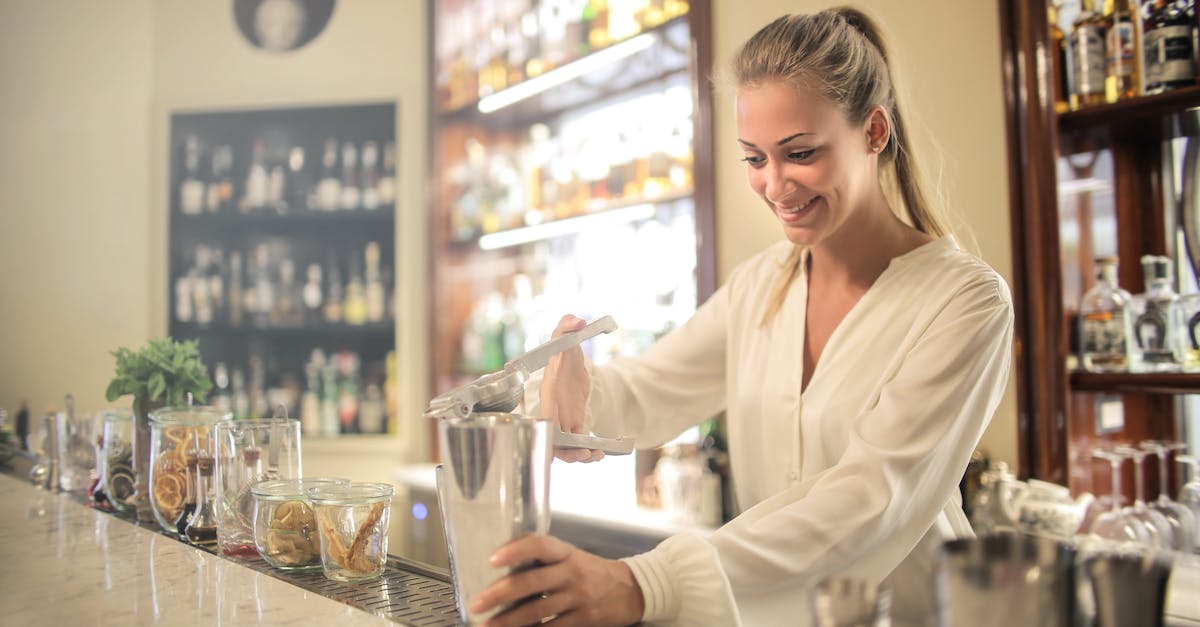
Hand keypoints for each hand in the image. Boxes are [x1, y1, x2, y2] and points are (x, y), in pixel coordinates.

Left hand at [471, 535, 643, 626]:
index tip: (493, 559)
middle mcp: (572, 572)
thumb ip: (544, 561)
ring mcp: (579, 597)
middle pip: (531, 582)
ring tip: (488, 626)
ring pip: (537, 610)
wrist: (632, 590)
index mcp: (567, 553)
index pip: (539, 545)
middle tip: (478, 603)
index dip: (515, 550)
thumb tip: (504, 569)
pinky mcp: (584, 620)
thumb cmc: (593, 572)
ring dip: (508, 621)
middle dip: (500, 594)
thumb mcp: (572, 557)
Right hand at [541, 315, 603, 462]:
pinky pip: (576, 444)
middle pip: (551, 438)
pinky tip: (599, 454)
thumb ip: (566, 325)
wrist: (572, 362)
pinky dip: (586, 452)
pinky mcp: (573, 424)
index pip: (544, 412)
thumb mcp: (566, 337)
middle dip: (565, 451)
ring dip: (577, 456)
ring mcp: (561, 419)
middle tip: (584, 453)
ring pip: (563, 447)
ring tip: (595, 456)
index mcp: (548, 391)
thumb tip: (576, 320)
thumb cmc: (564, 351)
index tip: (560, 437)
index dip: (549, 428)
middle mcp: (551, 409)